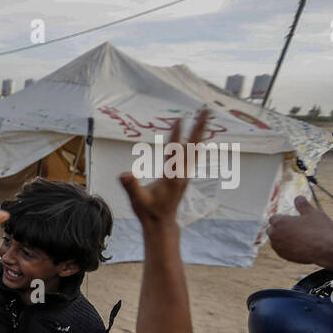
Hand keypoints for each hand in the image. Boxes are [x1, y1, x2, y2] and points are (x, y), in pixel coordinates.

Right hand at [118, 108, 208, 225]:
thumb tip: (125, 174)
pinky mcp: (184, 176)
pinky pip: (193, 155)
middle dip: (199, 127)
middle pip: (193, 145)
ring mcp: (185, 174)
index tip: (180, 119)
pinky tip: (199, 137)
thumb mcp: (137, 200)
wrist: (161, 223)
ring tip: (206, 116)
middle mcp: (182, 173)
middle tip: (206, 110)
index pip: (175, 151)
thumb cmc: (148, 211)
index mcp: (172, 176)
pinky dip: (197, 143)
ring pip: (196, 149)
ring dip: (201, 132)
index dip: (177, 134)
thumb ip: (132, 186)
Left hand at [267, 195, 332, 266]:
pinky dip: (287, 247)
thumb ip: (303, 205)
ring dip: (283, 238)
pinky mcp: (284, 256)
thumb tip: (298, 198)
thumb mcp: (313, 213)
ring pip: (276, 241)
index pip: (273, 218)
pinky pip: (282, 250)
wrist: (327, 249)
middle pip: (272, 229)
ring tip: (298, 237)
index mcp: (279, 222)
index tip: (292, 220)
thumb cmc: (320, 229)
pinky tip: (299, 245)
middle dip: (280, 228)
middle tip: (295, 228)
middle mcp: (275, 235)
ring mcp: (278, 247)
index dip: (283, 218)